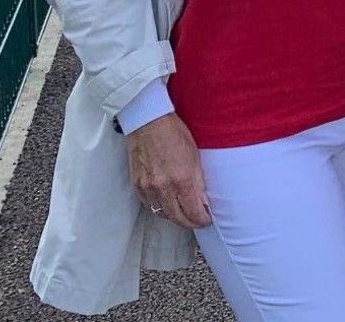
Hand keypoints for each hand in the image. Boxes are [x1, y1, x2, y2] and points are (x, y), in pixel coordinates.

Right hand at [126, 113, 211, 228]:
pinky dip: (159, 208)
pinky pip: (149, 205)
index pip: (193, 212)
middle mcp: (163, 186)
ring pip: (162, 214)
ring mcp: (148, 187)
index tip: (206, 220)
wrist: (148, 122)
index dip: (201, 220)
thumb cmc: (174, 133)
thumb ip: (199, 181)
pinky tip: (166, 205)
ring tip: (183, 214)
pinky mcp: (137, 184)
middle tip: (197, 221)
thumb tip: (204, 201)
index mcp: (182, 179)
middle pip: (177, 218)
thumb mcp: (195, 155)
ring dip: (174, 217)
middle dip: (189, 223)